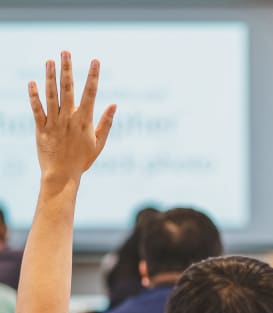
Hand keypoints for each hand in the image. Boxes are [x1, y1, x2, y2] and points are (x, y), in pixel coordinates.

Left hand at [28, 51, 115, 187]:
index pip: (90, 93)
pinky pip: (36, 109)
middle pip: (68, 89)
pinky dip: (34, 96)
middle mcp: (69, 118)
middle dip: (68, 69)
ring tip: (49, 61)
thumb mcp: (99, 143)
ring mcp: (54, 122)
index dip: (93, 76)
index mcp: (85, 121)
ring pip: (51, 95)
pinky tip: (32, 82)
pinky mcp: (41, 128)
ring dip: (50, 77)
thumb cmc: (83, 160)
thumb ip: (106, 122)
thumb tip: (114, 104)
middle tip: (66, 52)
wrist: (62, 174)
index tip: (95, 61)